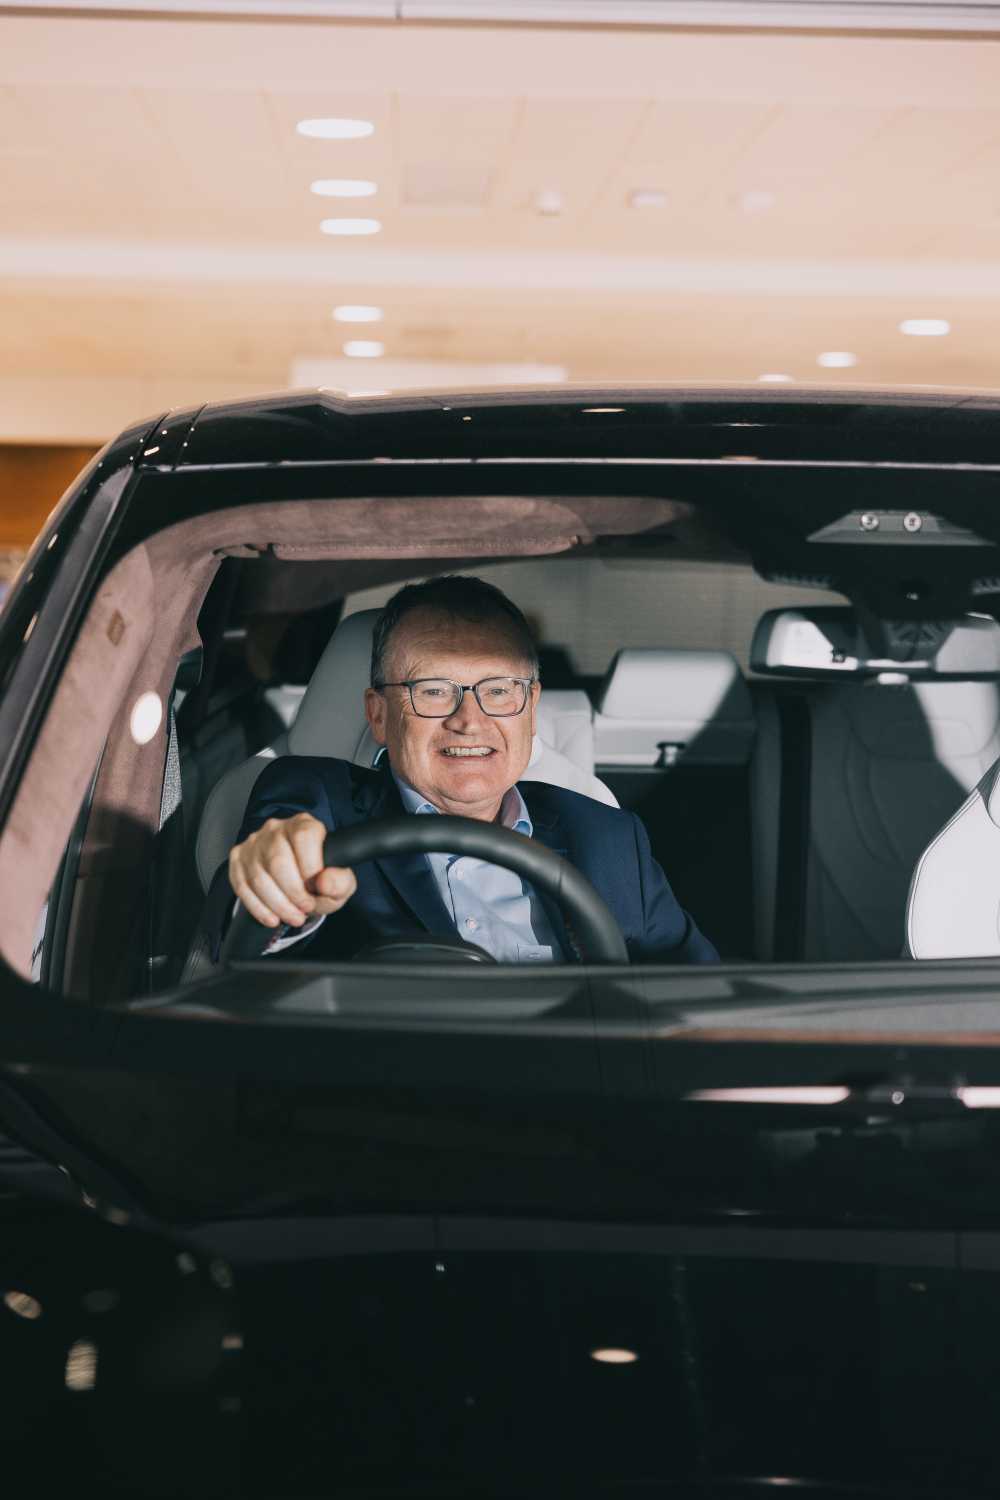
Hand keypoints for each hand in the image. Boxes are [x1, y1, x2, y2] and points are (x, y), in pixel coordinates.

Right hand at [228, 813, 356, 929]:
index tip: (316, 890)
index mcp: (304, 824)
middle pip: (278, 861)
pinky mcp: (238, 858)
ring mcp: (254, 843)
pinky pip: (242, 886)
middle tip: (305, 909)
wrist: (298, 879)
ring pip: (259, 878)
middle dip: (293, 894)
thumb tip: (324, 883)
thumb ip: (340, 882)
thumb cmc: (319, 877)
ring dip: (278, 905)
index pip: (304, 837)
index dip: (311, 868)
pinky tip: (273, 917)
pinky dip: (259, 908)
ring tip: (293, 916)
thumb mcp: (340, 881)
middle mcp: (276, 829)